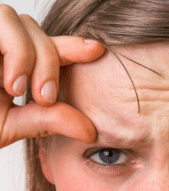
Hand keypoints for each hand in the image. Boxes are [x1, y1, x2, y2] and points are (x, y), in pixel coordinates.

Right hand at [0, 4, 104, 147]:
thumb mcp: (10, 125)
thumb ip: (49, 121)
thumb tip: (90, 131)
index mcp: (12, 66)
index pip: (49, 48)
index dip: (74, 47)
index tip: (99, 50)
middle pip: (37, 33)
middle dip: (49, 62)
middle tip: (46, 97)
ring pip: (18, 21)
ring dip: (29, 55)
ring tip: (21, 90)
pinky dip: (13, 50)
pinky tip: (8, 81)